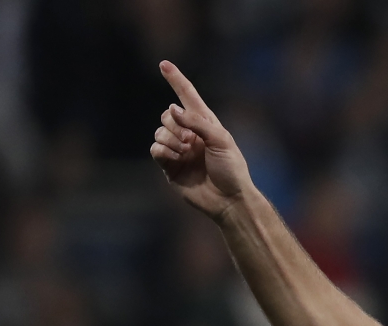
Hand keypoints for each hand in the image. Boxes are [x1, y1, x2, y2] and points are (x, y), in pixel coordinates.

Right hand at [150, 60, 252, 219]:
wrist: (228, 199)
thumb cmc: (231, 169)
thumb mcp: (221, 140)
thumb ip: (197, 122)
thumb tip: (172, 109)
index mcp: (206, 124)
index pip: (188, 97)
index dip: (176, 80)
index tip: (164, 64)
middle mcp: (190, 134)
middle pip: (167, 115)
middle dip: (175, 124)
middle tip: (190, 141)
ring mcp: (178, 150)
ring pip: (159, 132)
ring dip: (170, 139)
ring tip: (186, 152)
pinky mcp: (169, 166)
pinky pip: (155, 149)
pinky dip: (164, 151)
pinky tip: (177, 159)